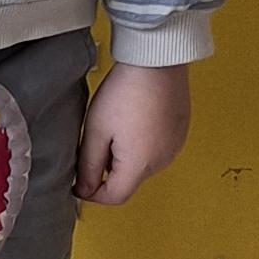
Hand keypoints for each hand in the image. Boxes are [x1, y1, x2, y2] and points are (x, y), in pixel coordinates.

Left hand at [76, 60, 190, 206]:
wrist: (156, 61)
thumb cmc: (124, 92)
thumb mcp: (95, 130)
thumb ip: (88, 166)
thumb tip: (84, 190)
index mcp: (139, 165)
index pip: (115, 197)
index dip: (92, 194)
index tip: (78, 181)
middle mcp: (162, 162)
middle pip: (128, 181)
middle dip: (108, 170)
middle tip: (97, 139)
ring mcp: (174, 147)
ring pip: (143, 166)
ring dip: (126, 157)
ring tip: (116, 125)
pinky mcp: (180, 134)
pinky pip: (157, 150)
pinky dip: (142, 144)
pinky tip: (134, 120)